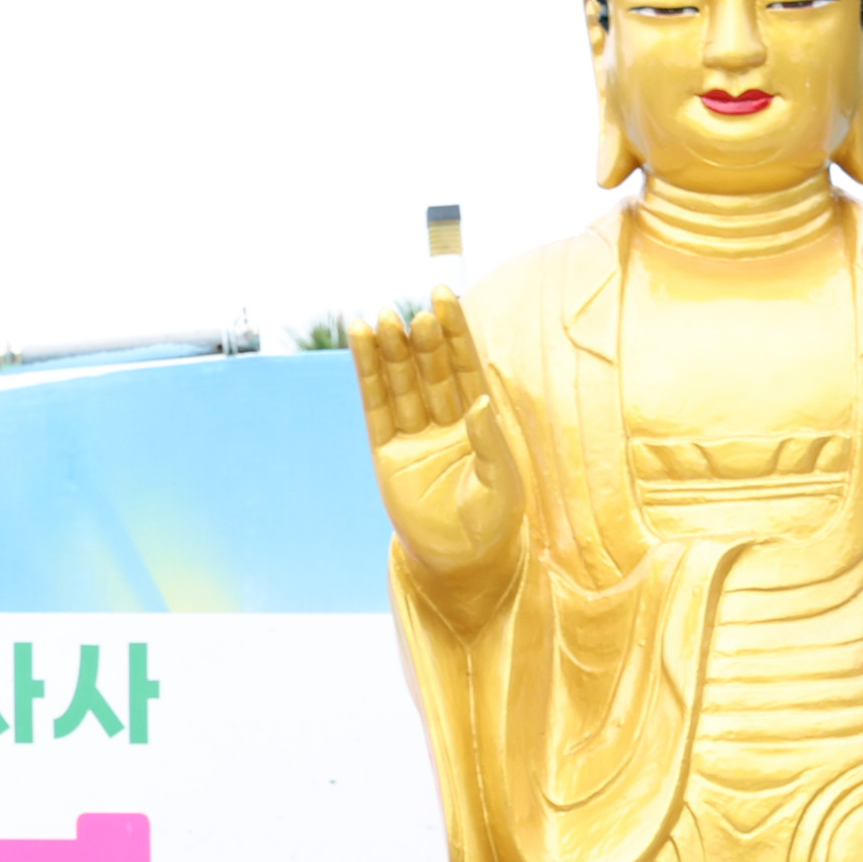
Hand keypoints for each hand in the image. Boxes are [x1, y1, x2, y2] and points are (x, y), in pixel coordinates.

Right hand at [353, 291, 527, 589]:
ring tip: (384, 319)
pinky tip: (361, 338)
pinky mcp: (385, 452)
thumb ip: (490, 441)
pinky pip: (376, 405)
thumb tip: (478, 401)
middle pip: (431, 369)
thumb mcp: (501, 482)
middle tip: (415, 314)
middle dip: (422, 341)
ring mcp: (413, 435)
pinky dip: (368, 373)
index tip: (443, 295)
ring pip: (402, 382)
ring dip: (392, 351)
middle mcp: (445, 421)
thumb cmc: (493, 525)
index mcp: (478, 420)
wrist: (463, 566)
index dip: (454, 331)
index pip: (464, 365)